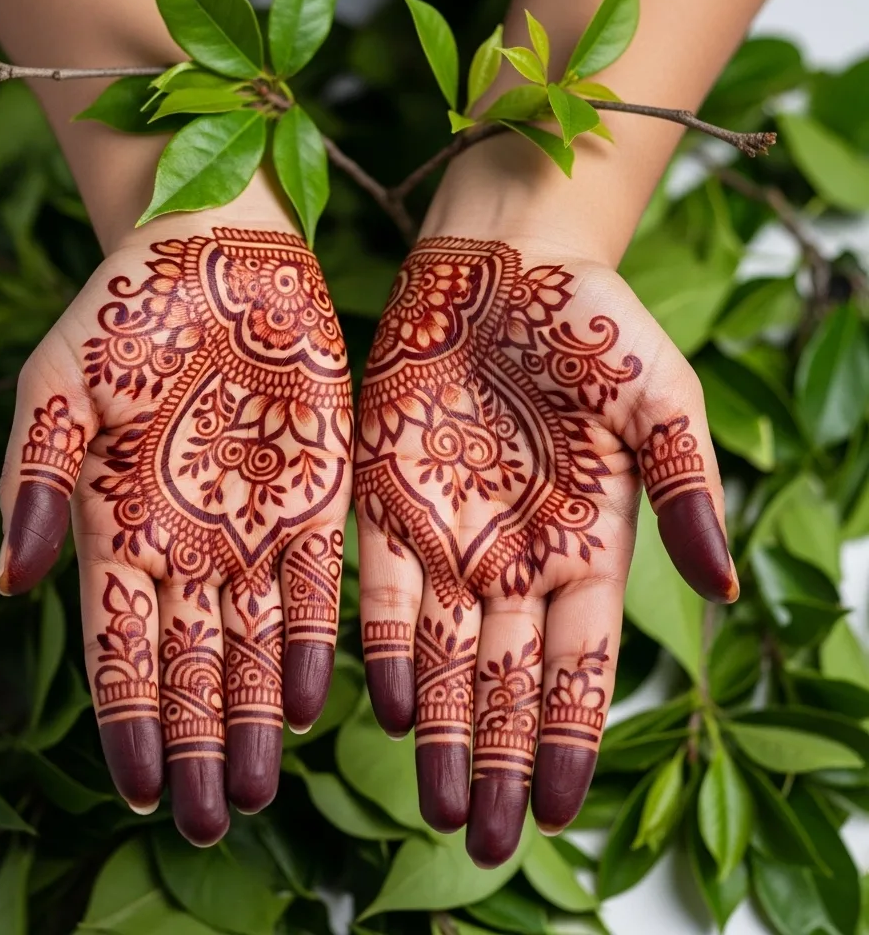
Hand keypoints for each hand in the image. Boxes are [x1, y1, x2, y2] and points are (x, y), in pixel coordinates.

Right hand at [0, 225, 352, 843]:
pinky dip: (311, 642)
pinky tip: (312, 699)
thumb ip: (34, 479)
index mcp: (115, 525)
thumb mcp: (57, 387)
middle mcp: (185, 542)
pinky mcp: (313, 498)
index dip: (125, 719)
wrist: (218, 256)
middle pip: (188, 667)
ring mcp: (252, 525)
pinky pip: (314, 586)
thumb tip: (10, 578)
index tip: (137, 787)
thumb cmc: (125, 313)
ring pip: (252, 643)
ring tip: (257, 787)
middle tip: (203, 822)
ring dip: (254, 716)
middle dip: (193, 745)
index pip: (116, 646)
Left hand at [354, 234, 735, 866]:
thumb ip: (687, 490)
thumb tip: (724, 588)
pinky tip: (392, 705)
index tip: (562, 810)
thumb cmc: (590, 324)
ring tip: (441, 806)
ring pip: (446, 654)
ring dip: (444, 729)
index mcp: (588, 542)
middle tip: (488, 843)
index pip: (581, 663)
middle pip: (510, 680)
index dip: (574, 736)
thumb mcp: (661, 400)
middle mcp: (515, 554)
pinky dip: (387, 647)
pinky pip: (384, 588)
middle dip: (502, 760)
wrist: (500, 265)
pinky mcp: (388, 498)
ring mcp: (450, 531)